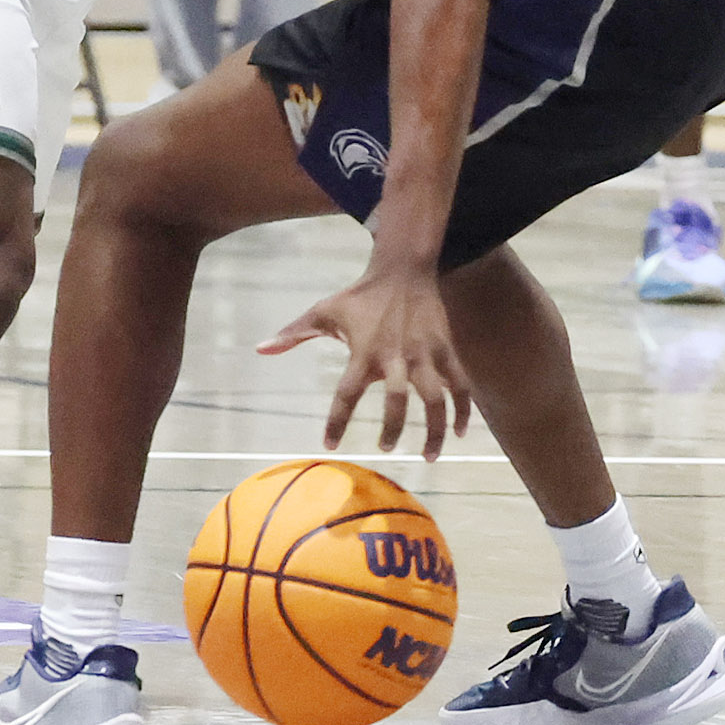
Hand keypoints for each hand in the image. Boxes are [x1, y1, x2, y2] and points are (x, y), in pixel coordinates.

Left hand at [261, 266, 471, 458]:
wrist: (403, 268)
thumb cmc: (360, 296)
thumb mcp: (324, 311)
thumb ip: (294, 334)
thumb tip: (261, 349)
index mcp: (363, 351)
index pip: (346, 394)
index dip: (337, 421)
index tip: (330, 445)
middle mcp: (395, 356)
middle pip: (397, 401)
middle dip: (393, 429)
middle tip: (386, 450)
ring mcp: (424, 354)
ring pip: (436, 398)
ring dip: (435, 429)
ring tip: (430, 455)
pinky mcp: (446, 350)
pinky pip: (461, 385)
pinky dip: (463, 410)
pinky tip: (462, 432)